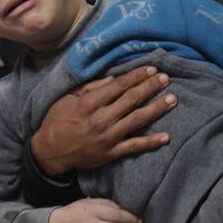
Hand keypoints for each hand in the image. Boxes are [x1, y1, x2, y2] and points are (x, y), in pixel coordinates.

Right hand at [29, 66, 176, 175]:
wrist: (50, 152)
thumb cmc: (57, 121)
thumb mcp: (68, 98)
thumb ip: (91, 87)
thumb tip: (113, 79)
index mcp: (90, 103)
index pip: (119, 86)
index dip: (137, 76)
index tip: (151, 69)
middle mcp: (101, 119)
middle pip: (132, 100)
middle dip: (151, 87)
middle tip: (166, 78)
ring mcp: (108, 137)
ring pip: (138, 120)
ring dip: (157, 109)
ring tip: (173, 99)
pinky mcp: (111, 153)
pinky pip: (135, 146)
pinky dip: (151, 142)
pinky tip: (166, 137)